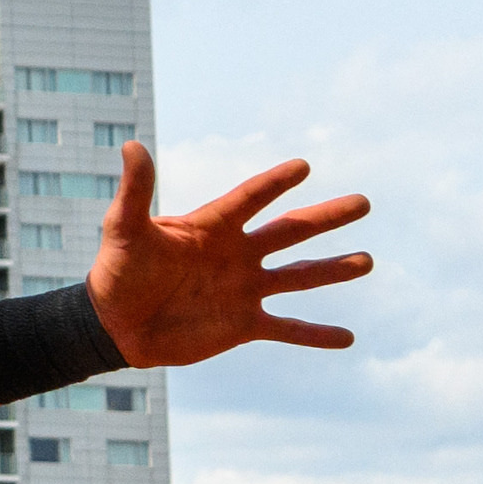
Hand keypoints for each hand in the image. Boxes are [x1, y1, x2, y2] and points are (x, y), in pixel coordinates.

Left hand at [85, 142, 369, 367]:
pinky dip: (315, 334)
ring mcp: (243, 289)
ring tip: (367, 261)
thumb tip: (131, 146)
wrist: (115, 326)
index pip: (251, 198)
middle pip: (290, 230)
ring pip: (298, 276)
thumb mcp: (125, 229)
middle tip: (363, 203)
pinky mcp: (242, 325)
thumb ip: (136, 192)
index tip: (304, 166)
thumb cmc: (117, 272)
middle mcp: (236, 254)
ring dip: (333, 270)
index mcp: (212, 227)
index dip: (276, 183)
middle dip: (327, 218)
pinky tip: (347, 338)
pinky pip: (287, 328)